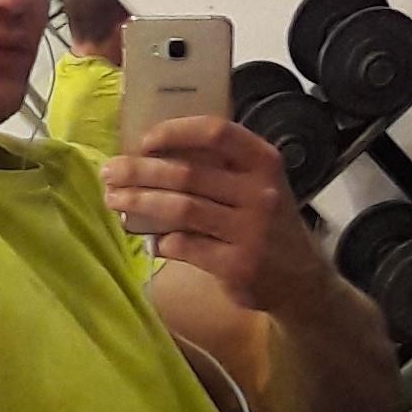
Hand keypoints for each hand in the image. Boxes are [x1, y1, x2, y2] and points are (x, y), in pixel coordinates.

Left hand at [101, 117, 315, 311]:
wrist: (301, 279)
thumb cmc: (267, 223)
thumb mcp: (258, 185)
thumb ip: (220, 167)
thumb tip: (152, 154)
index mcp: (263, 162)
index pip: (216, 133)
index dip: (174, 132)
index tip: (143, 141)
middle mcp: (260, 193)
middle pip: (187, 174)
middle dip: (140, 172)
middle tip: (109, 172)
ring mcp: (250, 231)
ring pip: (181, 210)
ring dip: (139, 202)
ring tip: (114, 200)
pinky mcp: (237, 265)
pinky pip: (185, 246)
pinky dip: (161, 241)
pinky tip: (151, 239)